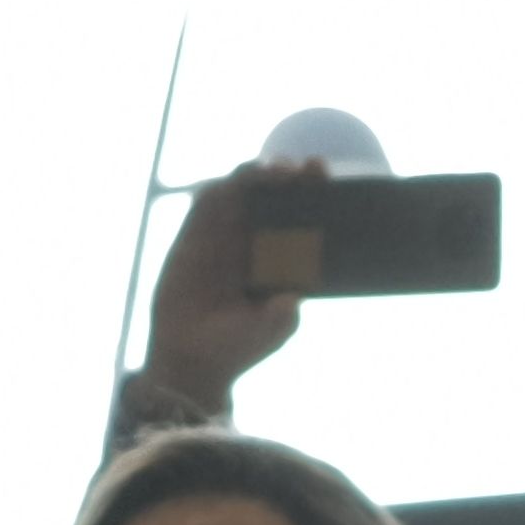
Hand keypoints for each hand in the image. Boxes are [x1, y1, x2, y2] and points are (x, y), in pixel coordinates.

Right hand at [139, 158, 324, 413]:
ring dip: (262, 175)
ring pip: (245, 191)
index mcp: (282, 260)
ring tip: (281, 171)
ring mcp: (225, 235)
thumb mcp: (270, 330)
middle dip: (297, 178)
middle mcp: (255, 241)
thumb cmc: (237, 345)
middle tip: (315, 167)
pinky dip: (222, 189)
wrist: (190, 358)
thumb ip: (282, 315)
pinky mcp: (194, 234)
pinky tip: (235, 184)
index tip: (334, 187)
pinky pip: (209, 201)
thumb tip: (293, 298)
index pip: (305, 220)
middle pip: (278, 197)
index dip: (319, 200)